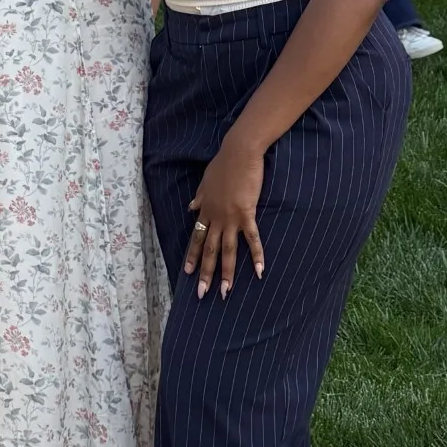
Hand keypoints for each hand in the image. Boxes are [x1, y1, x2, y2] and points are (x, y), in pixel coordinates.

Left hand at [184, 136, 264, 300]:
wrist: (239, 152)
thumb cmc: (224, 164)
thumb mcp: (205, 181)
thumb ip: (199, 197)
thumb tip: (191, 207)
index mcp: (206, 210)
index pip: (196, 238)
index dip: (191, 256)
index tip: (186, 272)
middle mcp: (215, 217)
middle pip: (209, 250)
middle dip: (205, 273)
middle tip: (201, 294)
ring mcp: (231, 217)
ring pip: (228, 250)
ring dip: (227, 273)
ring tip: (226, 292)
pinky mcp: (247, 213)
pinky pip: (252, 238)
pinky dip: (256, 255)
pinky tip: (259, 271)